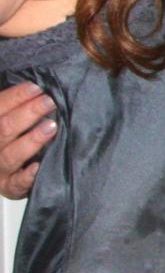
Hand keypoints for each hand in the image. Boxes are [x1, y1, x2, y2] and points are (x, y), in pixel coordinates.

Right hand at [0, 83, 56, 199]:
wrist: (6, 167)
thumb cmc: (15, 133)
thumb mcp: (11, 116)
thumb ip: (17, 104)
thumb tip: (39, 86)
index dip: (15, 96)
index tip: (37, 87)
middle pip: (3, 129)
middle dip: (27, 113)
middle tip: (49, 102)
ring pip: (11, 155)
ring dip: (31, 140)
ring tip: (51, 127)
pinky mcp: (10, 186)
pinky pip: (17, 183)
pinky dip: (27, 176)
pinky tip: (38, 166)